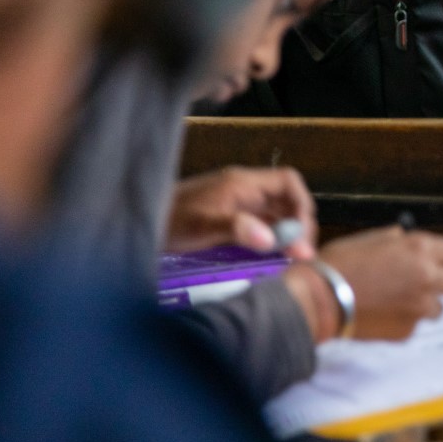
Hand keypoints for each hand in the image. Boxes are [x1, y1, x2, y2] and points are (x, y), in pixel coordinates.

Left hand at [166, 166, 316, 258]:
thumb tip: (271, 240)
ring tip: (291, 259)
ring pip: (277, 214)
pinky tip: (273, 257)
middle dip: (299, 225)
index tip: (301, 234)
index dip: (302, 204)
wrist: (140, 221)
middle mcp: (245, 190)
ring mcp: (239, 204)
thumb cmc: (168, 220)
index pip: (288, 181)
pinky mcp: (232, 219)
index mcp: (242, 183)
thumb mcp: (201, 226)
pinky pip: (263, 225)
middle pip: (287, 200)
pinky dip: (273, 239)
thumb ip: (236, 229)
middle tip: (300, 254)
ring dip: (288, 234)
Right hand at [284, 226, 442, 342]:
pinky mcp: (407, 330)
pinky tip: (383, 315)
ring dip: (425, 305)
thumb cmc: (338, 264)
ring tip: (399, 302)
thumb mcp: (367, 239)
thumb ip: (395, 240)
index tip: (433, 262)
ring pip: (439, 308)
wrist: (319, 299)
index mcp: (419, 249)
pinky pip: (414, 325)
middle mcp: (427, 277)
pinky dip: (403, 321)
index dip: (442, 257)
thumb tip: (404, 239)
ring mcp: (419, 307)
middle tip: (424, 284)